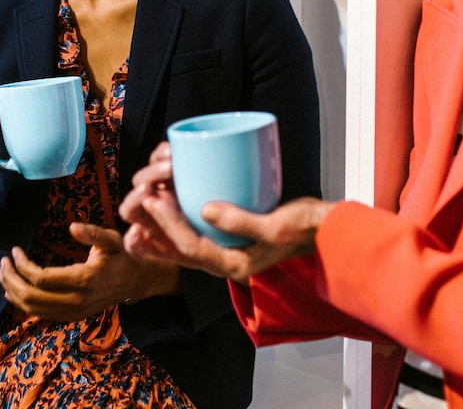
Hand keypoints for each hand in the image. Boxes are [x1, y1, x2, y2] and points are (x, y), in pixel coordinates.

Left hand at [0, 223, 179, 321]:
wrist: (135, 281)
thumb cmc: (121, 256)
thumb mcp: (111, 239)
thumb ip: (92, 233)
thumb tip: (73, 226)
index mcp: (83, 280)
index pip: (41, 278)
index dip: (23, 265)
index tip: (15, 250)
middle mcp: (76, 301)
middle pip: (32, 296)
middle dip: (12, 279)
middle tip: (3, 263)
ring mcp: (73, 312)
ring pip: (33, 308)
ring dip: (13, 292)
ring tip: (3, 274)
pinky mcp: (71, 316)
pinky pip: (41, 314)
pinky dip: (23, 304)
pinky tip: (13, 292)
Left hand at [120, 142, 333, 282]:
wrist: (325, 231)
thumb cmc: (306, 229)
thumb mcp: (276, 227)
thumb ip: (242, 221)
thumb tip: (206, 208)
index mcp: (234, 264)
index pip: (191, 246)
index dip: (168, 223)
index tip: (154, 199)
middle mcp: (225, 259)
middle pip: (178, 248)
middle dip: (154, 226)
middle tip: (137, 201)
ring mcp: (227, 247)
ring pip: (183, 241)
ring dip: (160, 224)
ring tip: (140, 203)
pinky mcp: (231, 233)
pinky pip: (195, 230)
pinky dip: (177, 218)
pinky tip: (166, 199)